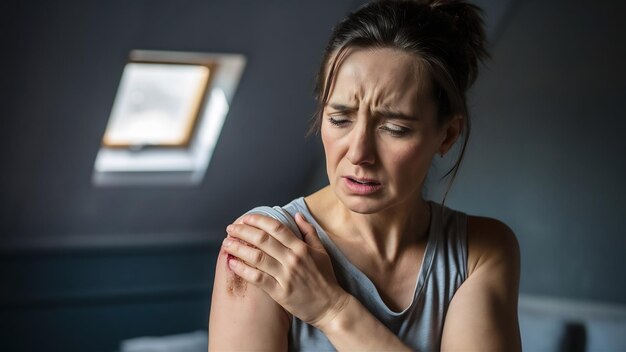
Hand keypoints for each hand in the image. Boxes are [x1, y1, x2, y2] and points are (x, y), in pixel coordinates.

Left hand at [221, 212, 349, 327]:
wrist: (331, 306)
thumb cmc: (325, 278)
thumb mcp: (321, 251)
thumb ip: (309, 231)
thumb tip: (297, 215)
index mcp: (301, 247)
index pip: (276, 227)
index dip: (258, 220)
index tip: (246, 219)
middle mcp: (292, 259)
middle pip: (262, 239)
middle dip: (243, 231)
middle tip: (230, 228)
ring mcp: (286, 276)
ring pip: (257, 257)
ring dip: (239, 248)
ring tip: (227, 243)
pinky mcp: (280, 292)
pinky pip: (257, 278)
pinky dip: (243, 270)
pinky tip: (232, 263)